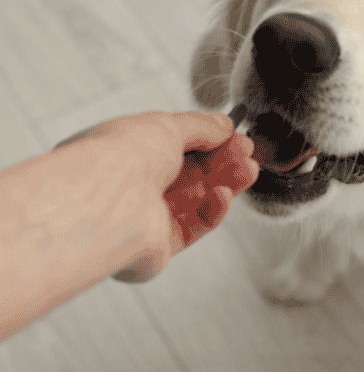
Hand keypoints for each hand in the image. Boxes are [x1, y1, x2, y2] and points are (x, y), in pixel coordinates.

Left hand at [54, 110, 258, 282]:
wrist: (107, 201)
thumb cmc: (120, 157)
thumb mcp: (167, 125)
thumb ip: (200, 126)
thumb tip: (223, 125)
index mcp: (120, 152)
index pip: (169, 146)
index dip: (205, 141)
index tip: (233, 136)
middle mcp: (128, 185)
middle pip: (186, 174)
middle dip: (221, 162)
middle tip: (248, 154)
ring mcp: (142, 217)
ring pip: (194, 200)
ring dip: (223, 184)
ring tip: (248, 172)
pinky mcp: (156, 246)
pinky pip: (192, 227)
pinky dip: (211, 211)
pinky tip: (223, 195)